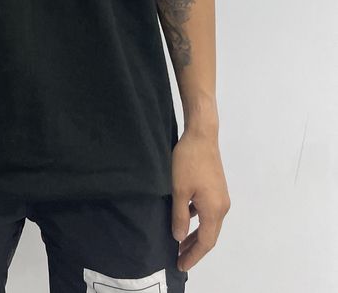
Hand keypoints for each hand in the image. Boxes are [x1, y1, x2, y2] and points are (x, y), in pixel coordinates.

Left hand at [171, 129, 230, 271]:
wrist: (201, 135)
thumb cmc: (188, 162)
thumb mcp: (179, 190)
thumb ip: (180, 216)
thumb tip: (179, 238)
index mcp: (214, 210)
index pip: (206, 242)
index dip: (193, 256)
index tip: (181, 265)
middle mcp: (222, 206)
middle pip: (210, 235)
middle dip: (195, 248)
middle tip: (179, 258)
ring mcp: (221, 197)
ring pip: (209, 223)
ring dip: (196, 234)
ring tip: (180, 242)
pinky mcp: (217, 188)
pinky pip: (208, 211)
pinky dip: (198, 220)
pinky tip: (186, 218)